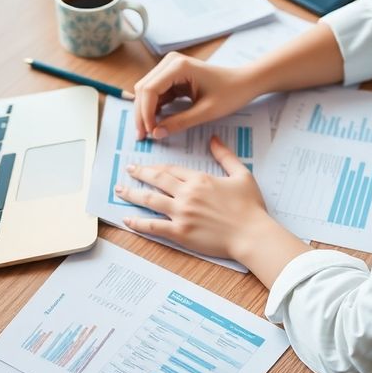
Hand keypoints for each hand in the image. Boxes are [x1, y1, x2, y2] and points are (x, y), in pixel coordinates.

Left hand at [115, 135, 277, 259]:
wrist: (251, 234)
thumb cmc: (250, 207)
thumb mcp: (242, 174)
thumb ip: (225, 156)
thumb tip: (214, 139)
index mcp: (199, 179)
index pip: (171, 170)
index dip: (156, 167)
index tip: (147, 166)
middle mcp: (186, 194)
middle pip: (156, 180)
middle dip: (139, 173)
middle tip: (128, 170)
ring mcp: (181, 213)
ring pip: (149, 200)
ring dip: (132, 194)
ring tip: (120, 190)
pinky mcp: (180, 232)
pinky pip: (153, 226)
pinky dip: (138, 222)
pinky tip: (127, 219)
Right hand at [133, 52, 257, 139]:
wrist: (244, 82)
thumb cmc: (230, 93)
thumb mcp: (206, 112)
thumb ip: (180, 122)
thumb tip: (156, 134)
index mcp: (178, 67)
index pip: (149, 90)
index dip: (145, 113)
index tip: (149, 133)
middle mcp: (170, 63)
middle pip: (144, 89)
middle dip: (141, 114)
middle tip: (143, 137)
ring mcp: (170, 68)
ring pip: (147, 92)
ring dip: (145, 112)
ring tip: (148, 133)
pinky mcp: (172, 76)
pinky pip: (156, 93)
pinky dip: (154, 108)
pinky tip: (156, 123)